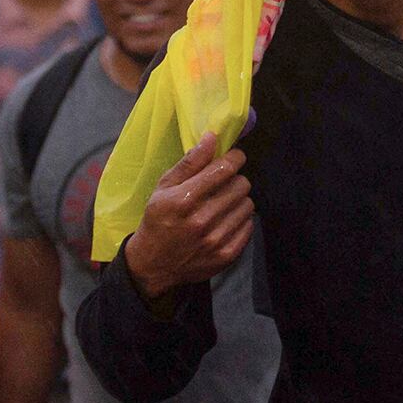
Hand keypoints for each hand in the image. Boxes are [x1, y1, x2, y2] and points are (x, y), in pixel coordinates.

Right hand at [122, 134, 253, 302]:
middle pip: (240, 185)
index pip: (224, 169)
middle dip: (235, 179)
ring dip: (239, 199)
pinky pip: (248, 226)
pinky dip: (241, 220)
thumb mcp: (164, 188)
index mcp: (184, 200)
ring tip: (225, 202)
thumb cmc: (158, 219)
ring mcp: (215, 241)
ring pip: (247, 205)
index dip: (235, 157)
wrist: (154, 264)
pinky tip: (227, 220)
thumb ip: (189, 162)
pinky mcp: (226, 256)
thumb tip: (213, 137)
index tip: (235, 156)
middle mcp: (201, 220)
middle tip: (225, 183)